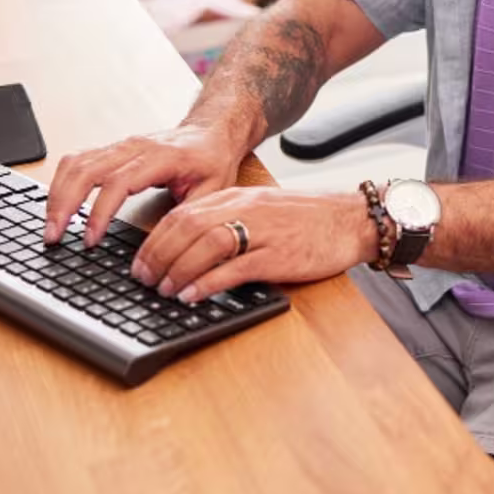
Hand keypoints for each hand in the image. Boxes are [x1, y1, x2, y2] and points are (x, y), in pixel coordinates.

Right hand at [45, 125, 242, 246]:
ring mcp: (119, 146)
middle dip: (65, 204)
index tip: (90, 238)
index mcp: (161, 157)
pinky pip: (77, 160)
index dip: (100, 211)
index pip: (119, 182)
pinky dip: (61, 182)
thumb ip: (186, 217)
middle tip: (54, 236)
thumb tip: (161, 249)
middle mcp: (134, 147)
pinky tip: (56, 204)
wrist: (211, 132)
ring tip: (50, 226)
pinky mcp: (111, 150)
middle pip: (87, 169)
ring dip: (57, 194)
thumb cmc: (212, 160)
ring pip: (76, 163)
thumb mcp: (212, 192)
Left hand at [129, 186, 376, 303]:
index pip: (184, 214)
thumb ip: (231, 222)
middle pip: (188, 227)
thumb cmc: (310, 220)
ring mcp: (262, 232)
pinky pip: (235, 268)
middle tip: (143, 279)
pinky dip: (208, 282)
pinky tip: (193, 295)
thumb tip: (192, 250)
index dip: (155, 240)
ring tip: (163, 289)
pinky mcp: (278, 255)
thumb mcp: (264, 212)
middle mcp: (246, 209)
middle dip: (158, 255)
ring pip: (206, 244)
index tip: (140, 262)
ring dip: (178, 269)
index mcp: (239, 198)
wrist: (353, 220)